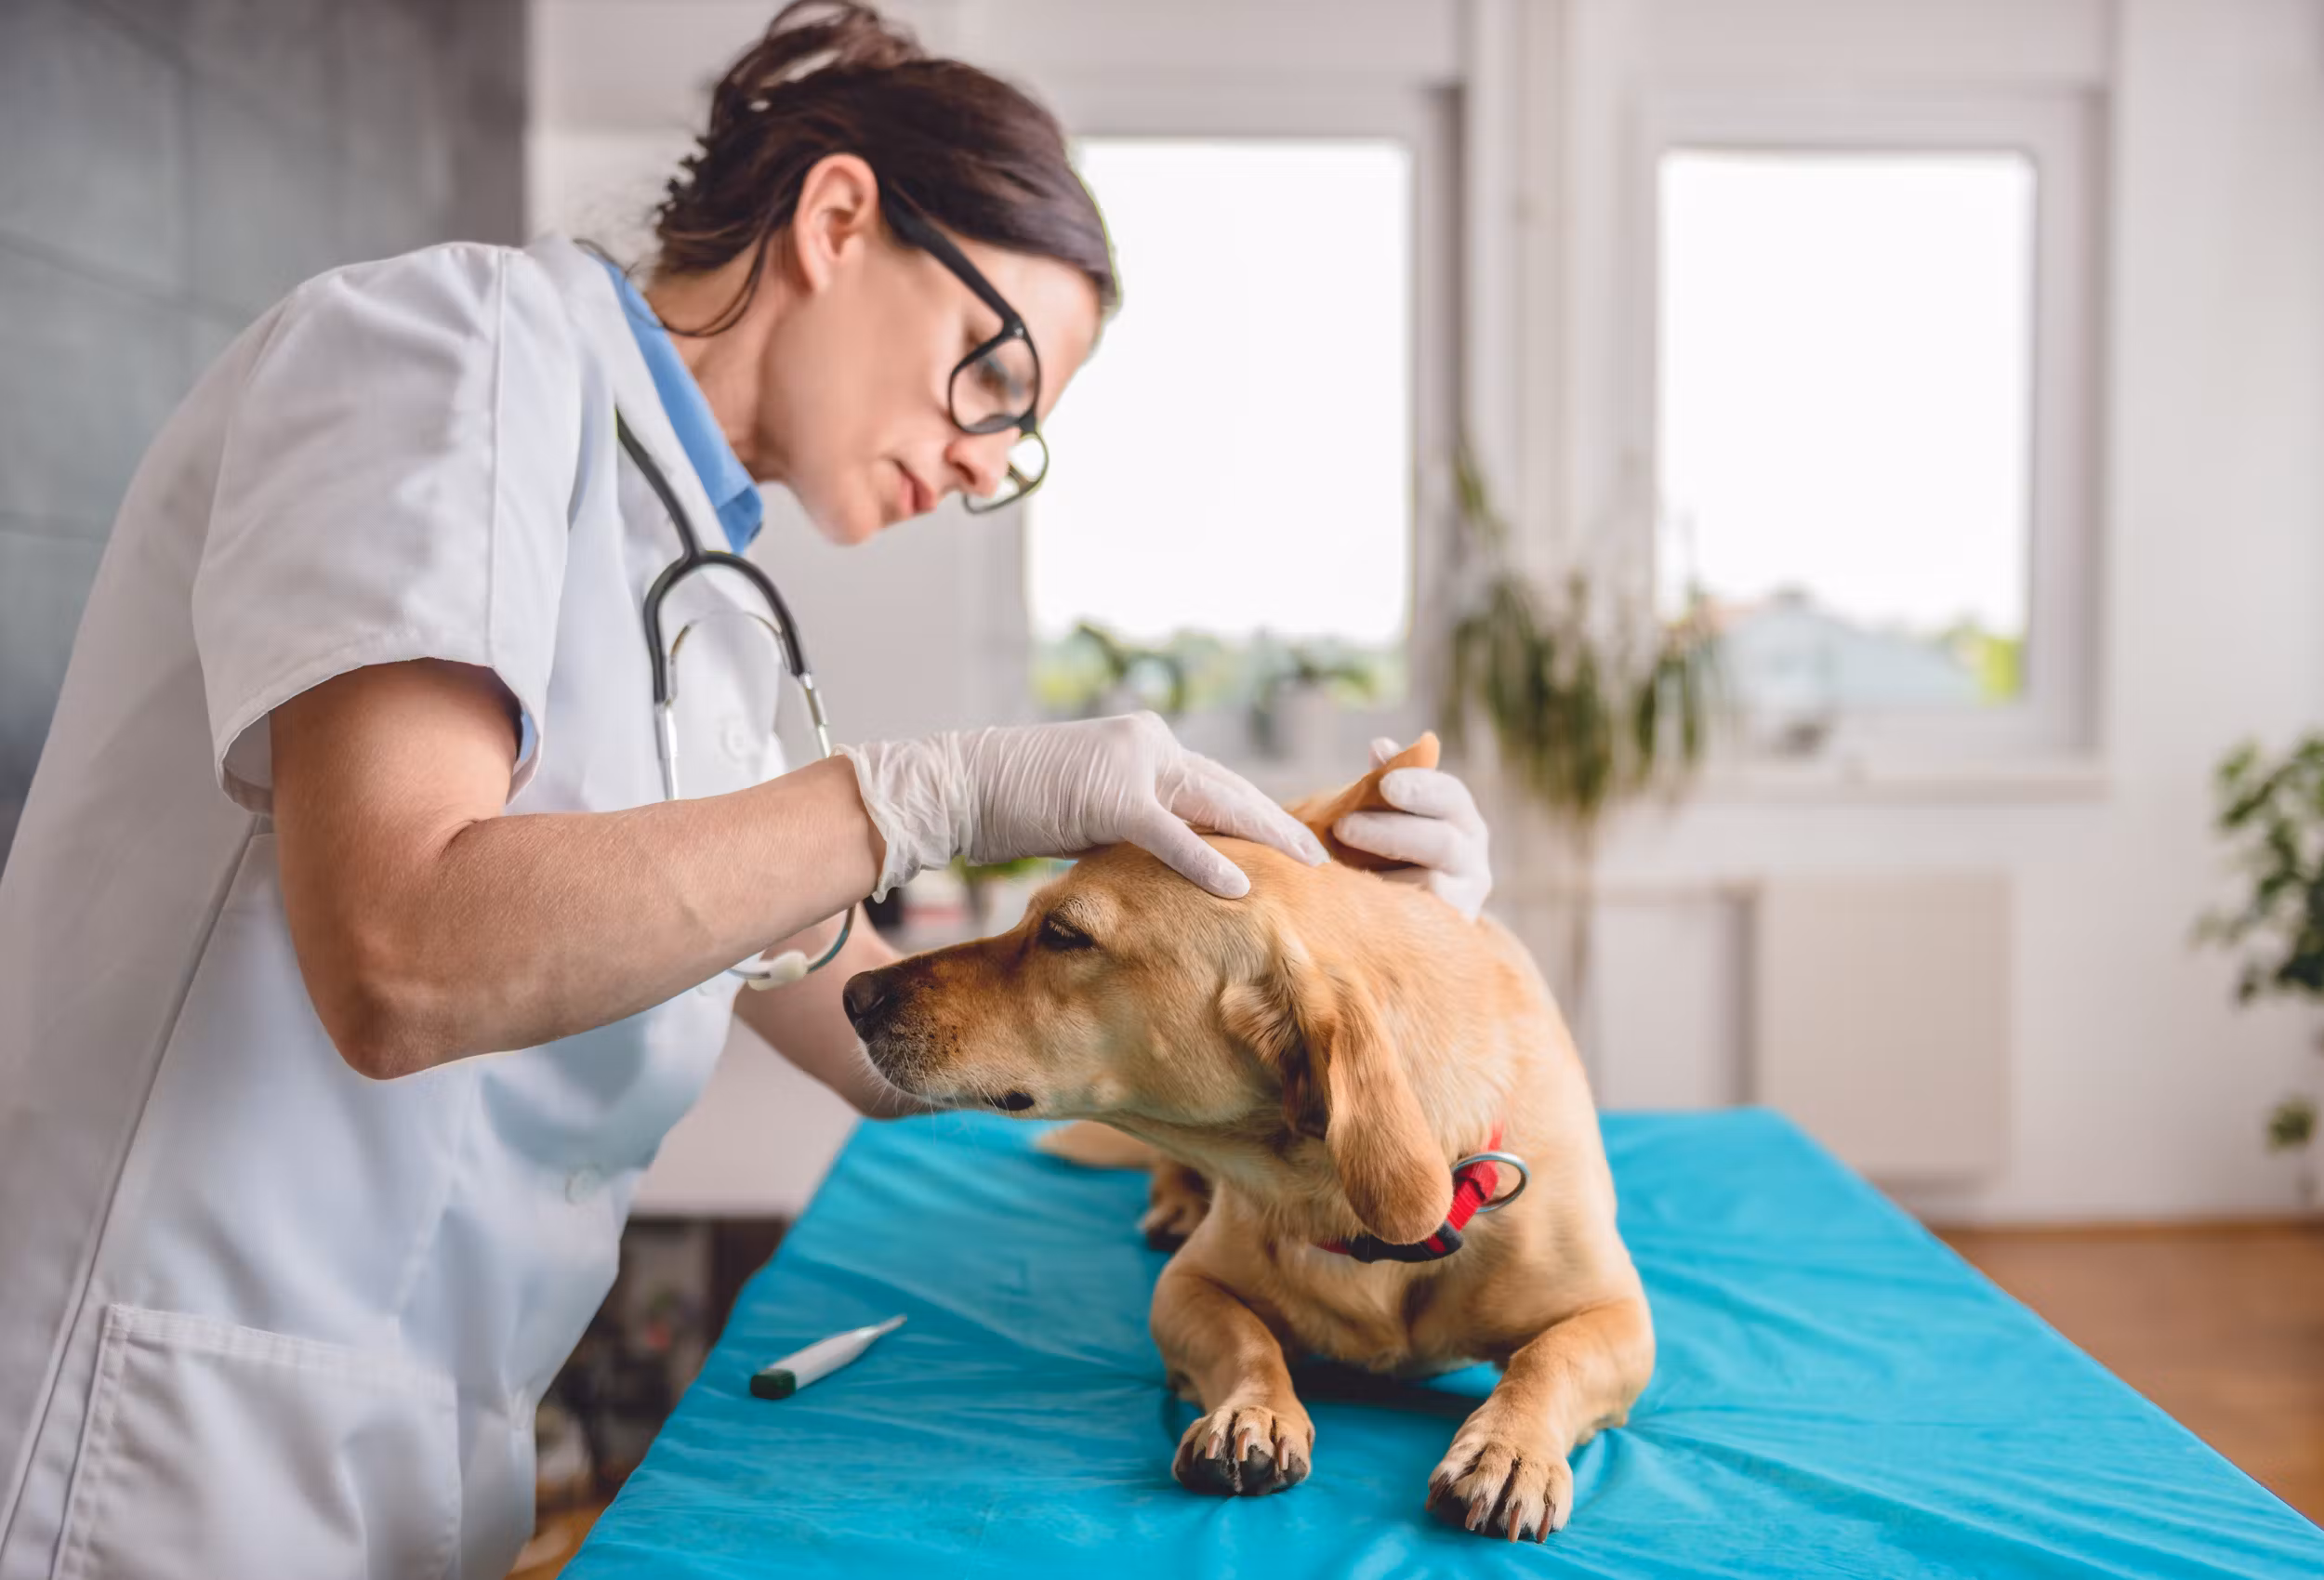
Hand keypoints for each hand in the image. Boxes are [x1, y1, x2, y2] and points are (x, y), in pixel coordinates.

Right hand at [841, 713, 1327, 899]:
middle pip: (1234, 793)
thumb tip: (1177, 863)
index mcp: (1151, 748)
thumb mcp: (1093, 812)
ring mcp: (1131, 766)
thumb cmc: (1018, 806)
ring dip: (1268, 839)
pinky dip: (1205, 861)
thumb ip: (1140, 826)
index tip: (1307, 846)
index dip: (1267, 817)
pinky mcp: (1106, 795)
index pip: (1222, 787)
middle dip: (1287, 827)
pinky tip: (1242, 886)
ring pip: (1216, 806)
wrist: (958, 788)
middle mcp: (1152, 746)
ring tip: (1315, 869)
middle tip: (1335, 858)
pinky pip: (1169, 834)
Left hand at [1331, 737, 1491, 920]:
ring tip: (1337, 867)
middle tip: (1342, 826)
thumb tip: (1382, 747)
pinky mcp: (1447, 932)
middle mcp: (1473, 859)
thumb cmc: (1389, 851)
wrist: (1405, 918)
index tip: (1386, 784)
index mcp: (1461, 819)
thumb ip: (1385, 780)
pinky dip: (1385, 907)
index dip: (1421, 787)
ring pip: (1429, 884)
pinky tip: (1352, 898)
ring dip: (1380, 873)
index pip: (1451, 796)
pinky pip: (1417, 920)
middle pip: (1442, 842)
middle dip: (1390, 832)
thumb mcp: (1388, 813)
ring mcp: (1465, 900)